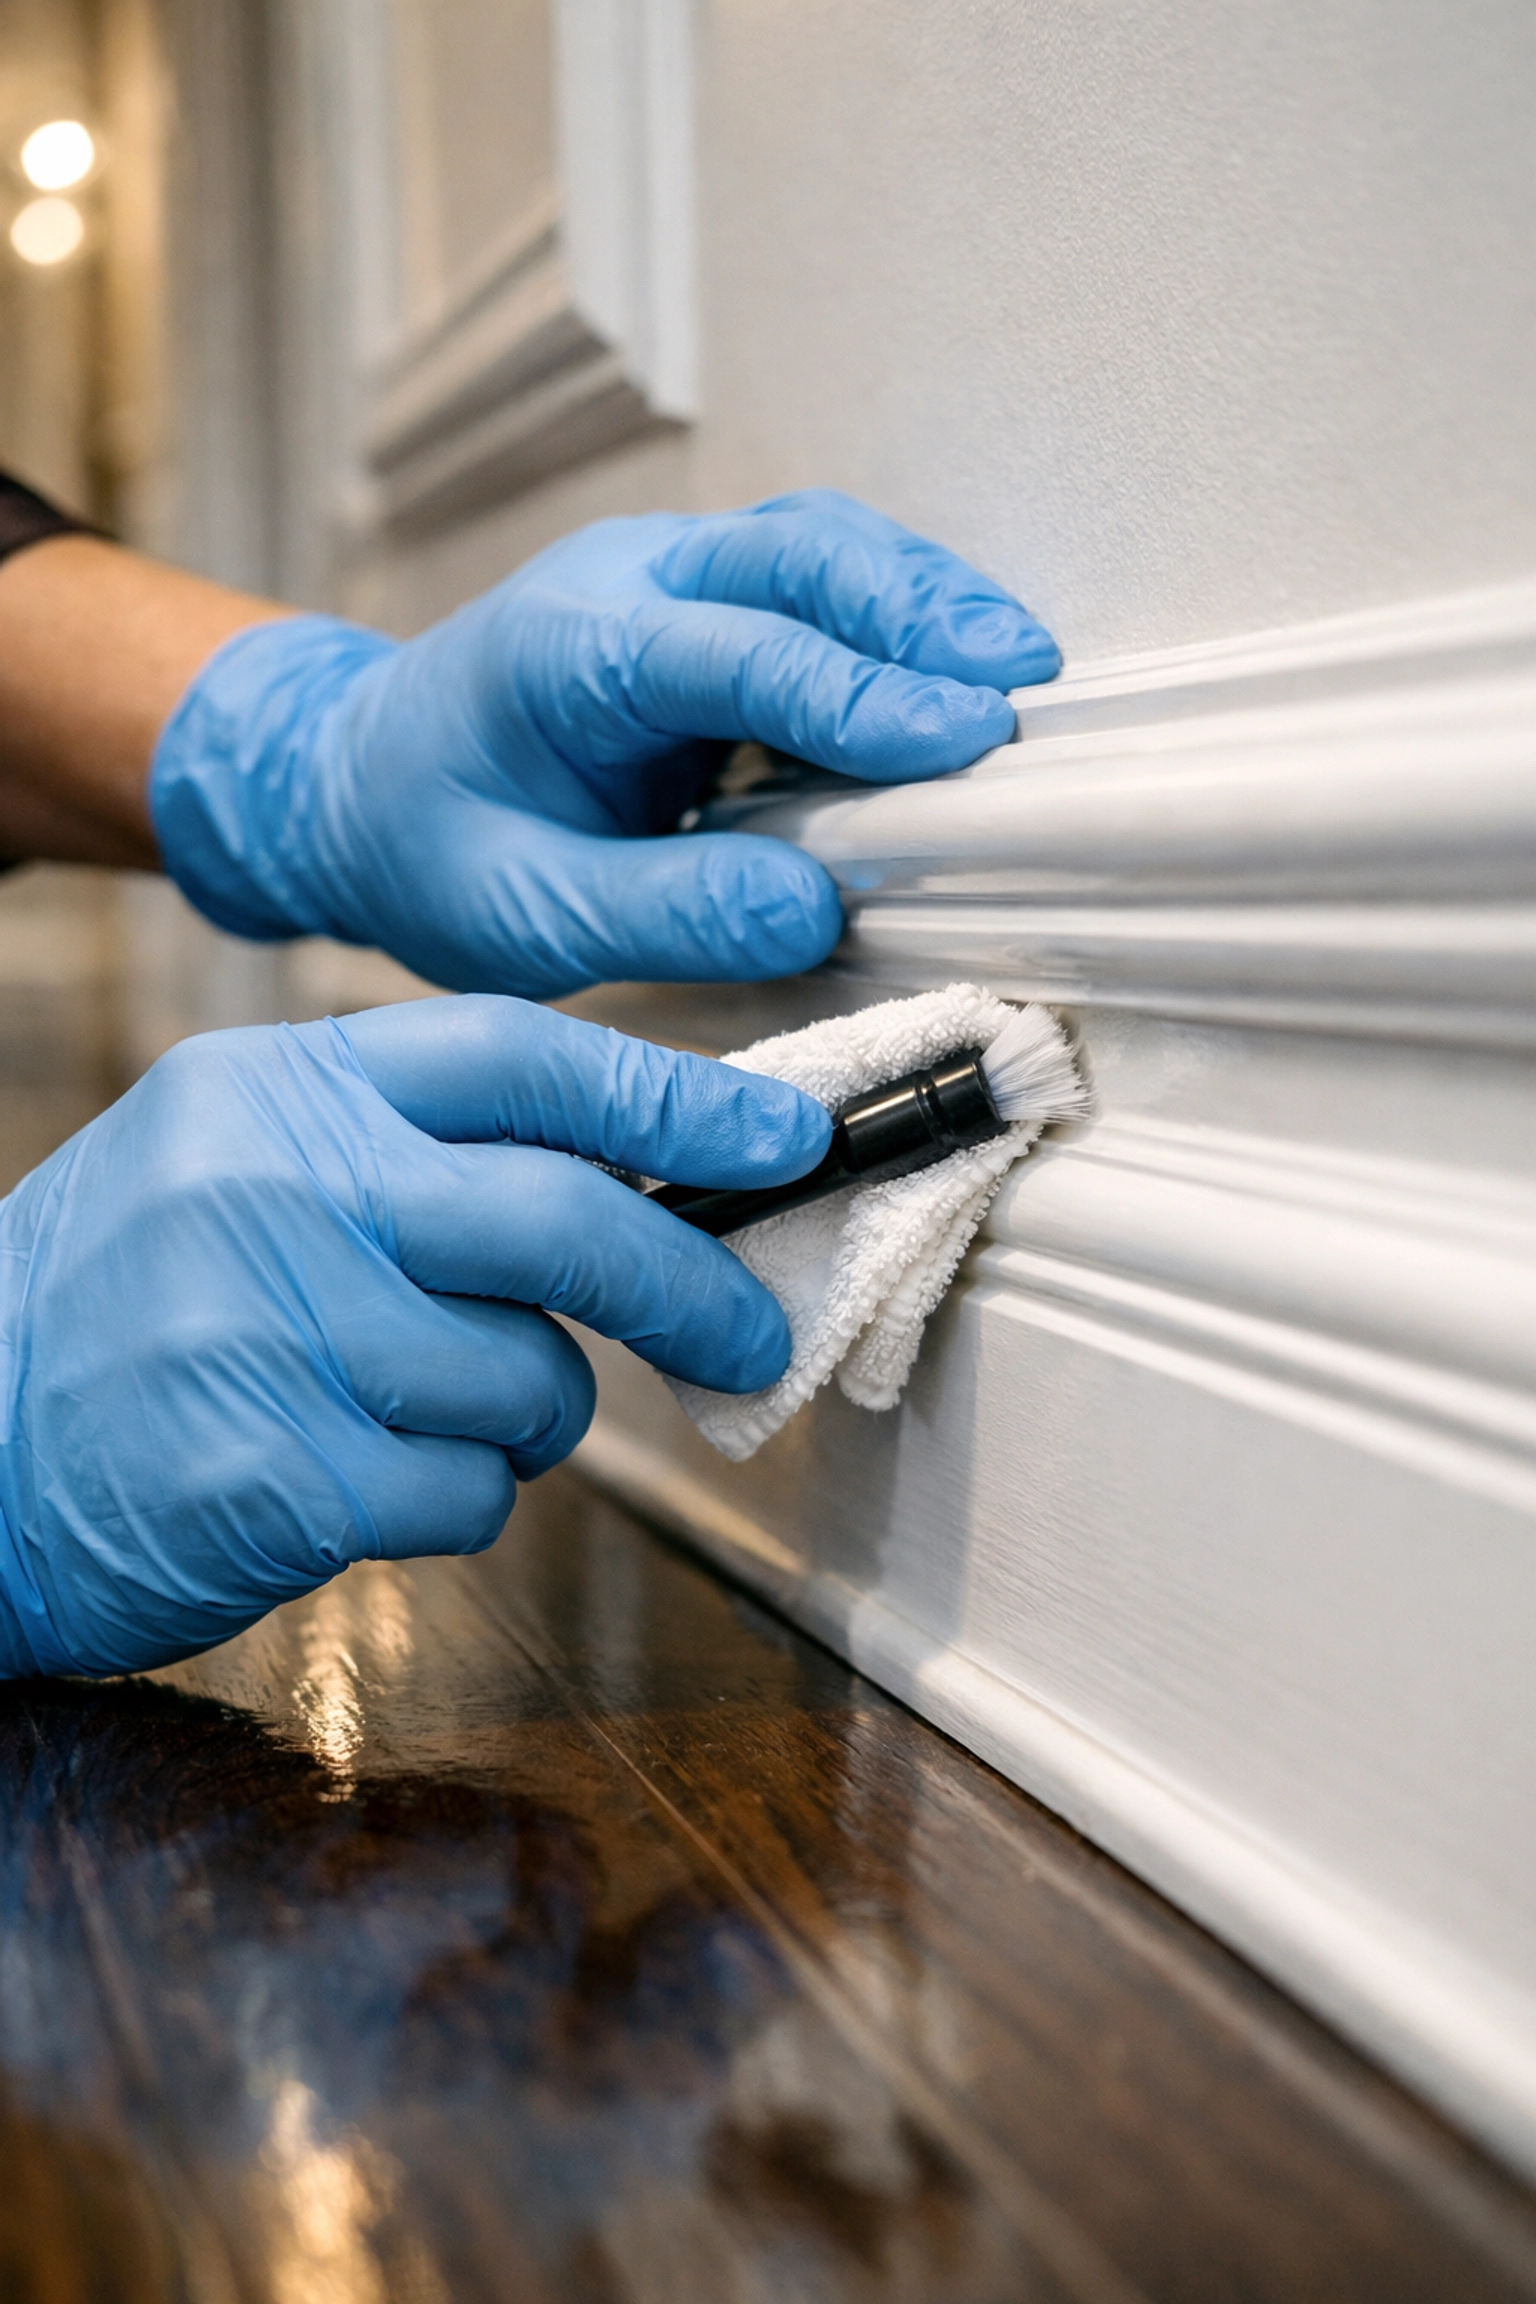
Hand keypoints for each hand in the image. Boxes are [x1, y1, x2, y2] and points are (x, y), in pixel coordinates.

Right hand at [0, 997, 830, 1676]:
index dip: (672, 1094)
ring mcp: (276, 1331)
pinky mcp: (283, 1475)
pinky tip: (355, 1479)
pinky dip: (451, 1498)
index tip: (787, 1132)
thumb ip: (409, 1151)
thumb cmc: (124, 1307)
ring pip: (528, 1377)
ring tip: (410, 1412)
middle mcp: (281, 1188)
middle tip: (748, 1334)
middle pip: (563, 1218)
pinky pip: (470, 1492)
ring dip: (517, 1417)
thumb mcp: (237, 1162)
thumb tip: (629, 1173)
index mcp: (278, 1090)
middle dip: (686, 1283)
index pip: (519, 1055)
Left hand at [149, 491, 1058, 995]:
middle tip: (1020, 686)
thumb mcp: (521, 915)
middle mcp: (624, 581)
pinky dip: (901, 618)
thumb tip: (814, 910)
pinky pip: (820, 583)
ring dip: (926, 601)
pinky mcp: (709, 603)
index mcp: (562, 649)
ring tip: (1020, 672)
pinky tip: (961, 675)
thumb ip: (663, 913)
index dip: (857, 696)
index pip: (734, 653)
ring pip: (821, 547)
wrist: (358, 784)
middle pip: (796, 555)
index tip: (963, 741)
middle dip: (919, 613)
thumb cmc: (431, 849)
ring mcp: (670, 576)